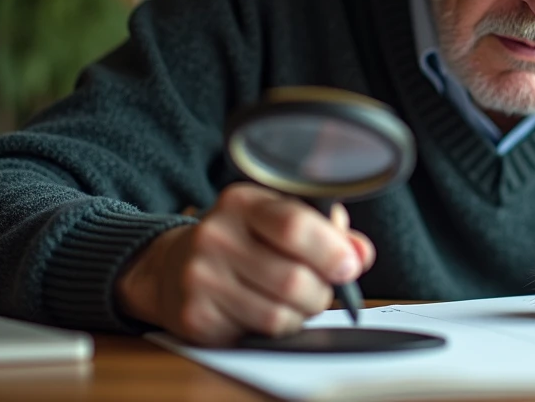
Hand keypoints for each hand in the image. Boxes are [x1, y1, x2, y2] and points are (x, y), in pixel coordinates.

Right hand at [116, 183, 374, 345]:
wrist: (174, 266)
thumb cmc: (244, 239)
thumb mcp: (281, 217)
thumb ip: (328, 231)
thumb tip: (359, 254)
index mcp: (242, 201)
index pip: (294, 225)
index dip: (331, 251)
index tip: (348, 266)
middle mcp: (215, 235)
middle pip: (293, 280)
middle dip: (322, 291)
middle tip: (323, 287)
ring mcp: (201, 278)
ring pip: (279, 314)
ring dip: (302, 313)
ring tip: (295, 299)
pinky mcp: (196, 317)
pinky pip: (259, 333)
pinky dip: (277, 328)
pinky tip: (265, 309)